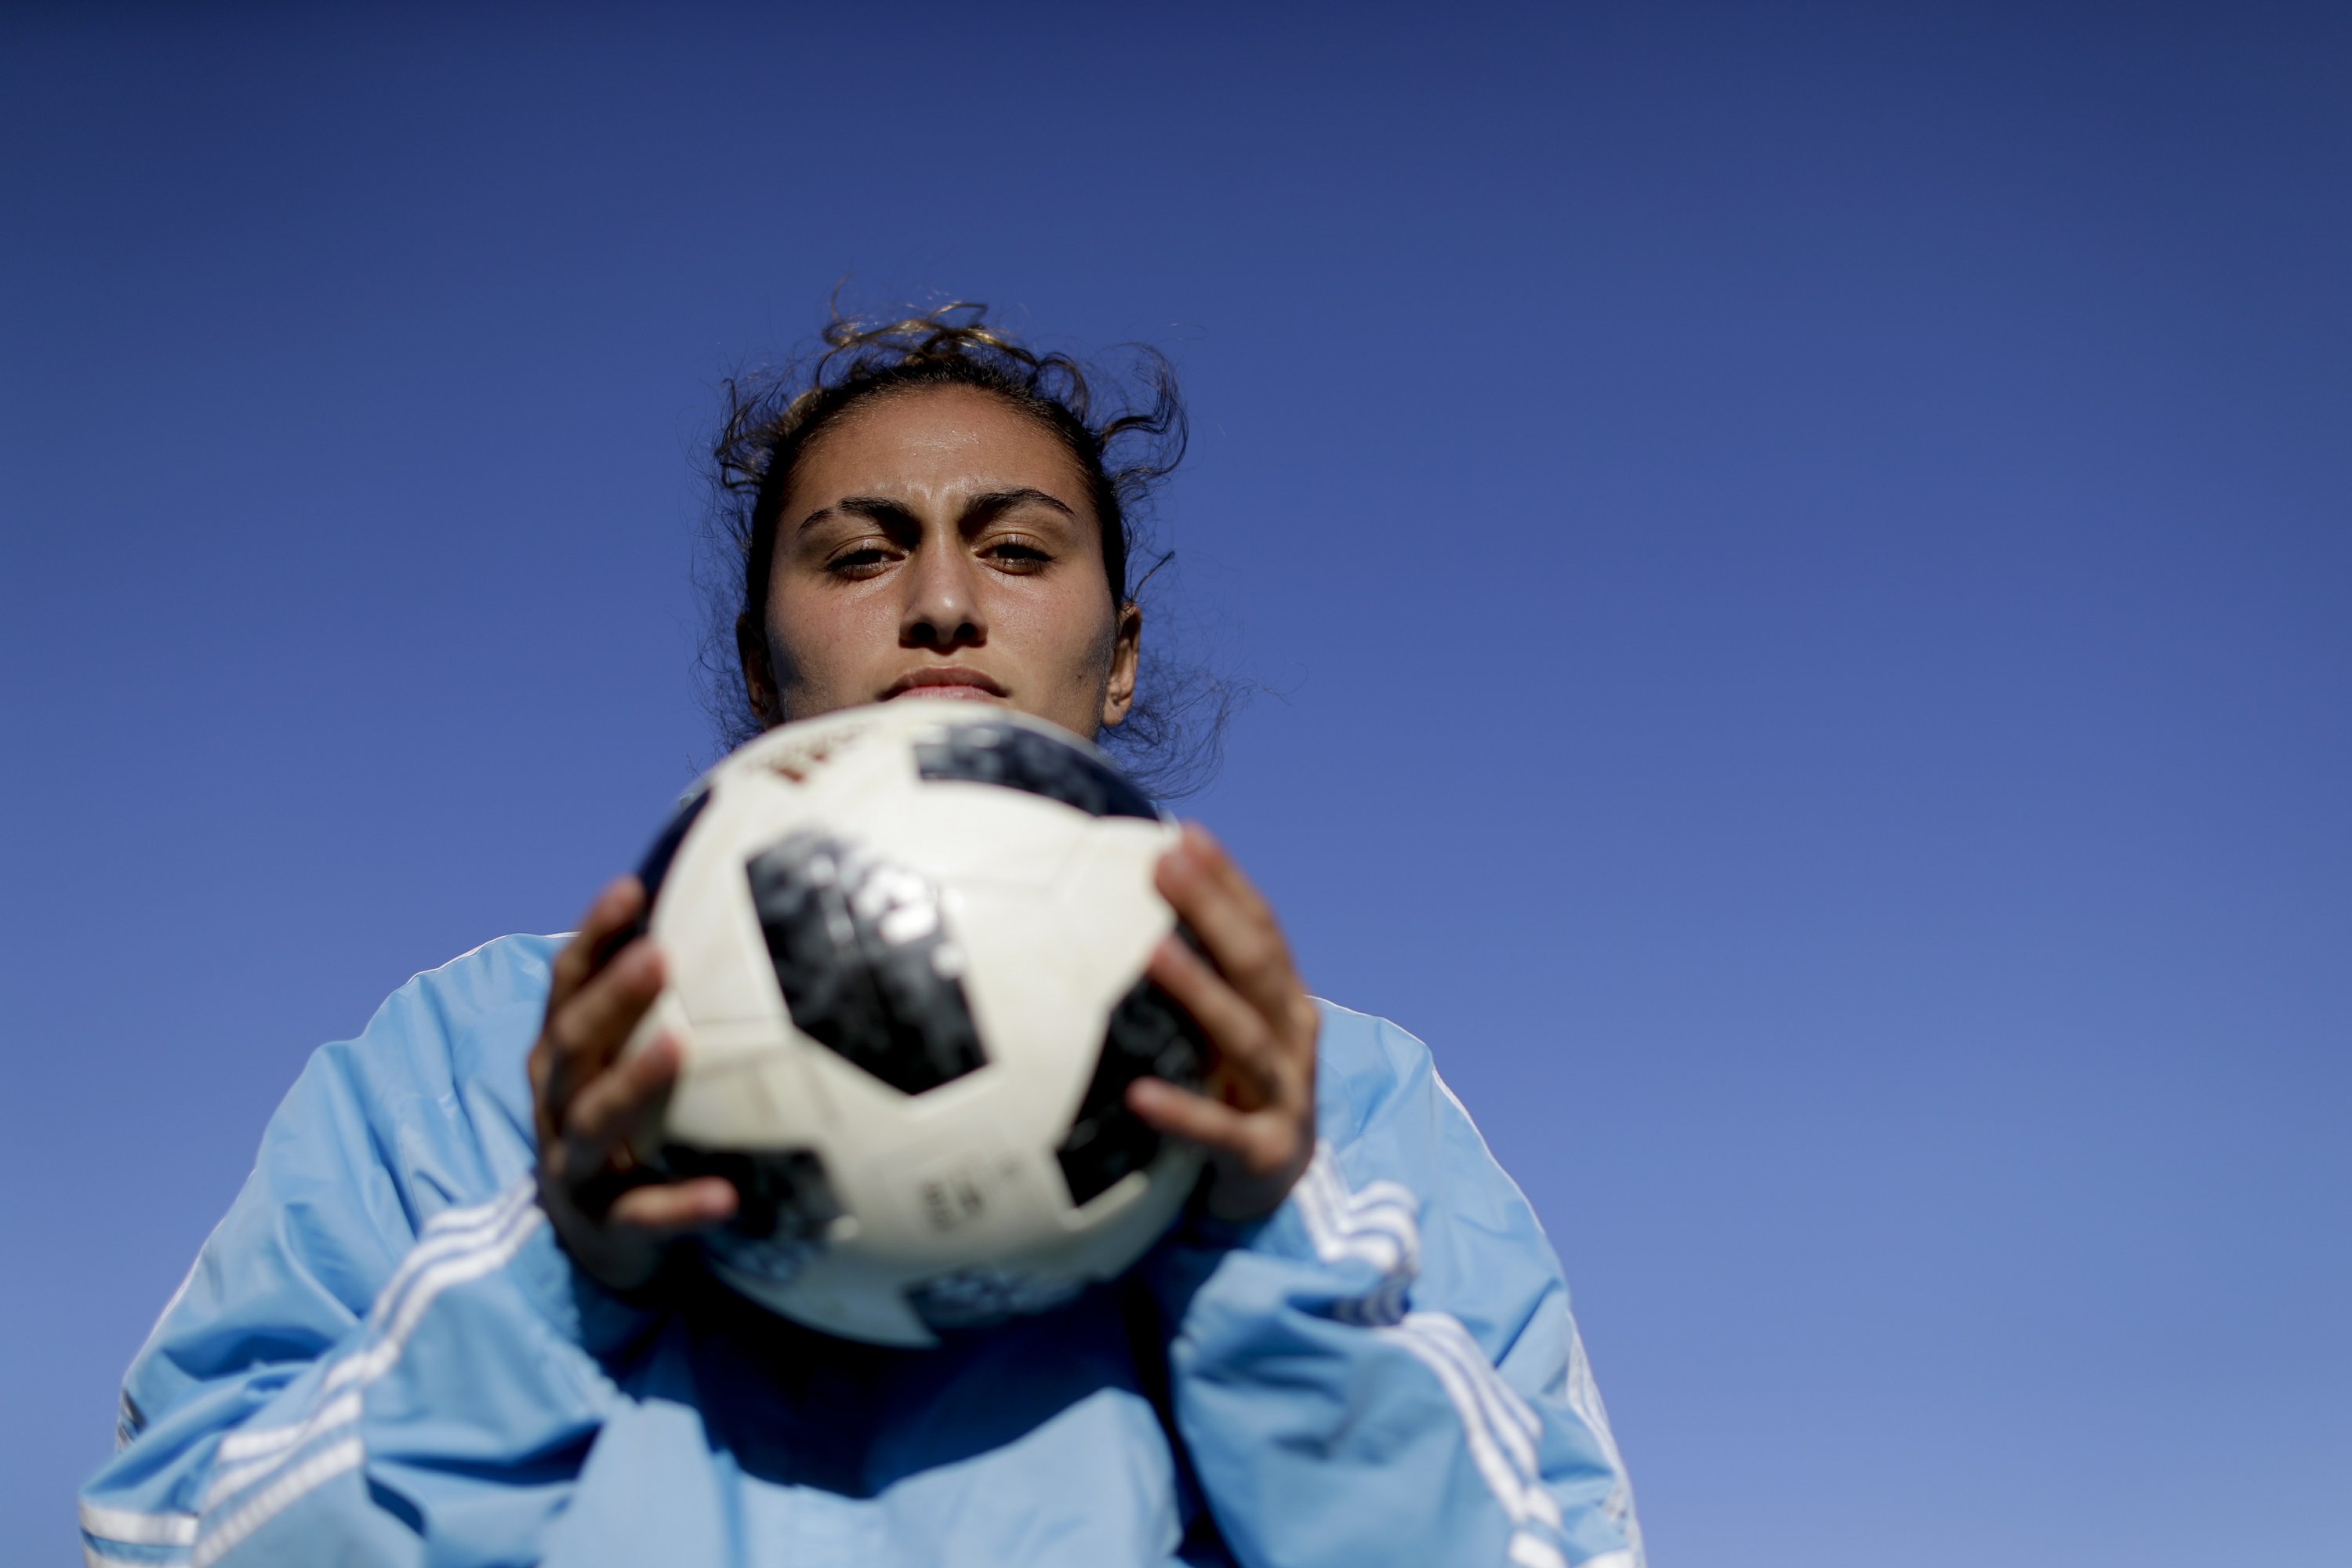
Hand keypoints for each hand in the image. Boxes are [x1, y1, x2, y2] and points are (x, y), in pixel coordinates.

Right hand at [528, 877, 736, 1293]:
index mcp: (560, 1060)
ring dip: (635, 1081)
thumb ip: (654, 1008)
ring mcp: (577, 1167)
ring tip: (680, 1047)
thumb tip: (725, 920)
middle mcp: (557, 1105)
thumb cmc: (625, 1128)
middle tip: (659, 955)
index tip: (631, 888)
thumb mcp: (621, 1065)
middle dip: (611, 998)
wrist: (593, 1244)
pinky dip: (683, 1205)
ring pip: (596, 1121)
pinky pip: (646, 1215)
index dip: (593, 938)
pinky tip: (727, 1196)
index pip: (565, 987)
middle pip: (573, 1044)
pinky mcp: (608, 1225)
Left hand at [1127, 824, 1319, 1221]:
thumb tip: (1112, 914)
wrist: (1278, 1190)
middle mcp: (1292, 1040)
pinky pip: (1220, 1132)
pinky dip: (1182, 1112)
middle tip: (1163, 864)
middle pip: (1256, 965)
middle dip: (1214, 909)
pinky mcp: (1265, 1153)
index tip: (1183, 834)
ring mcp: (1284, 1096)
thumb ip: (1192, 980)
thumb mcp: (1221, 1033)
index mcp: (1284, 1003)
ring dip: (1200, 990)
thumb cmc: (1233, 1092)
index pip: (1262, 929)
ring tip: (1152, 951)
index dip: (1227, 881)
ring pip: (1244, 1037)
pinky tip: (1137, 1094)